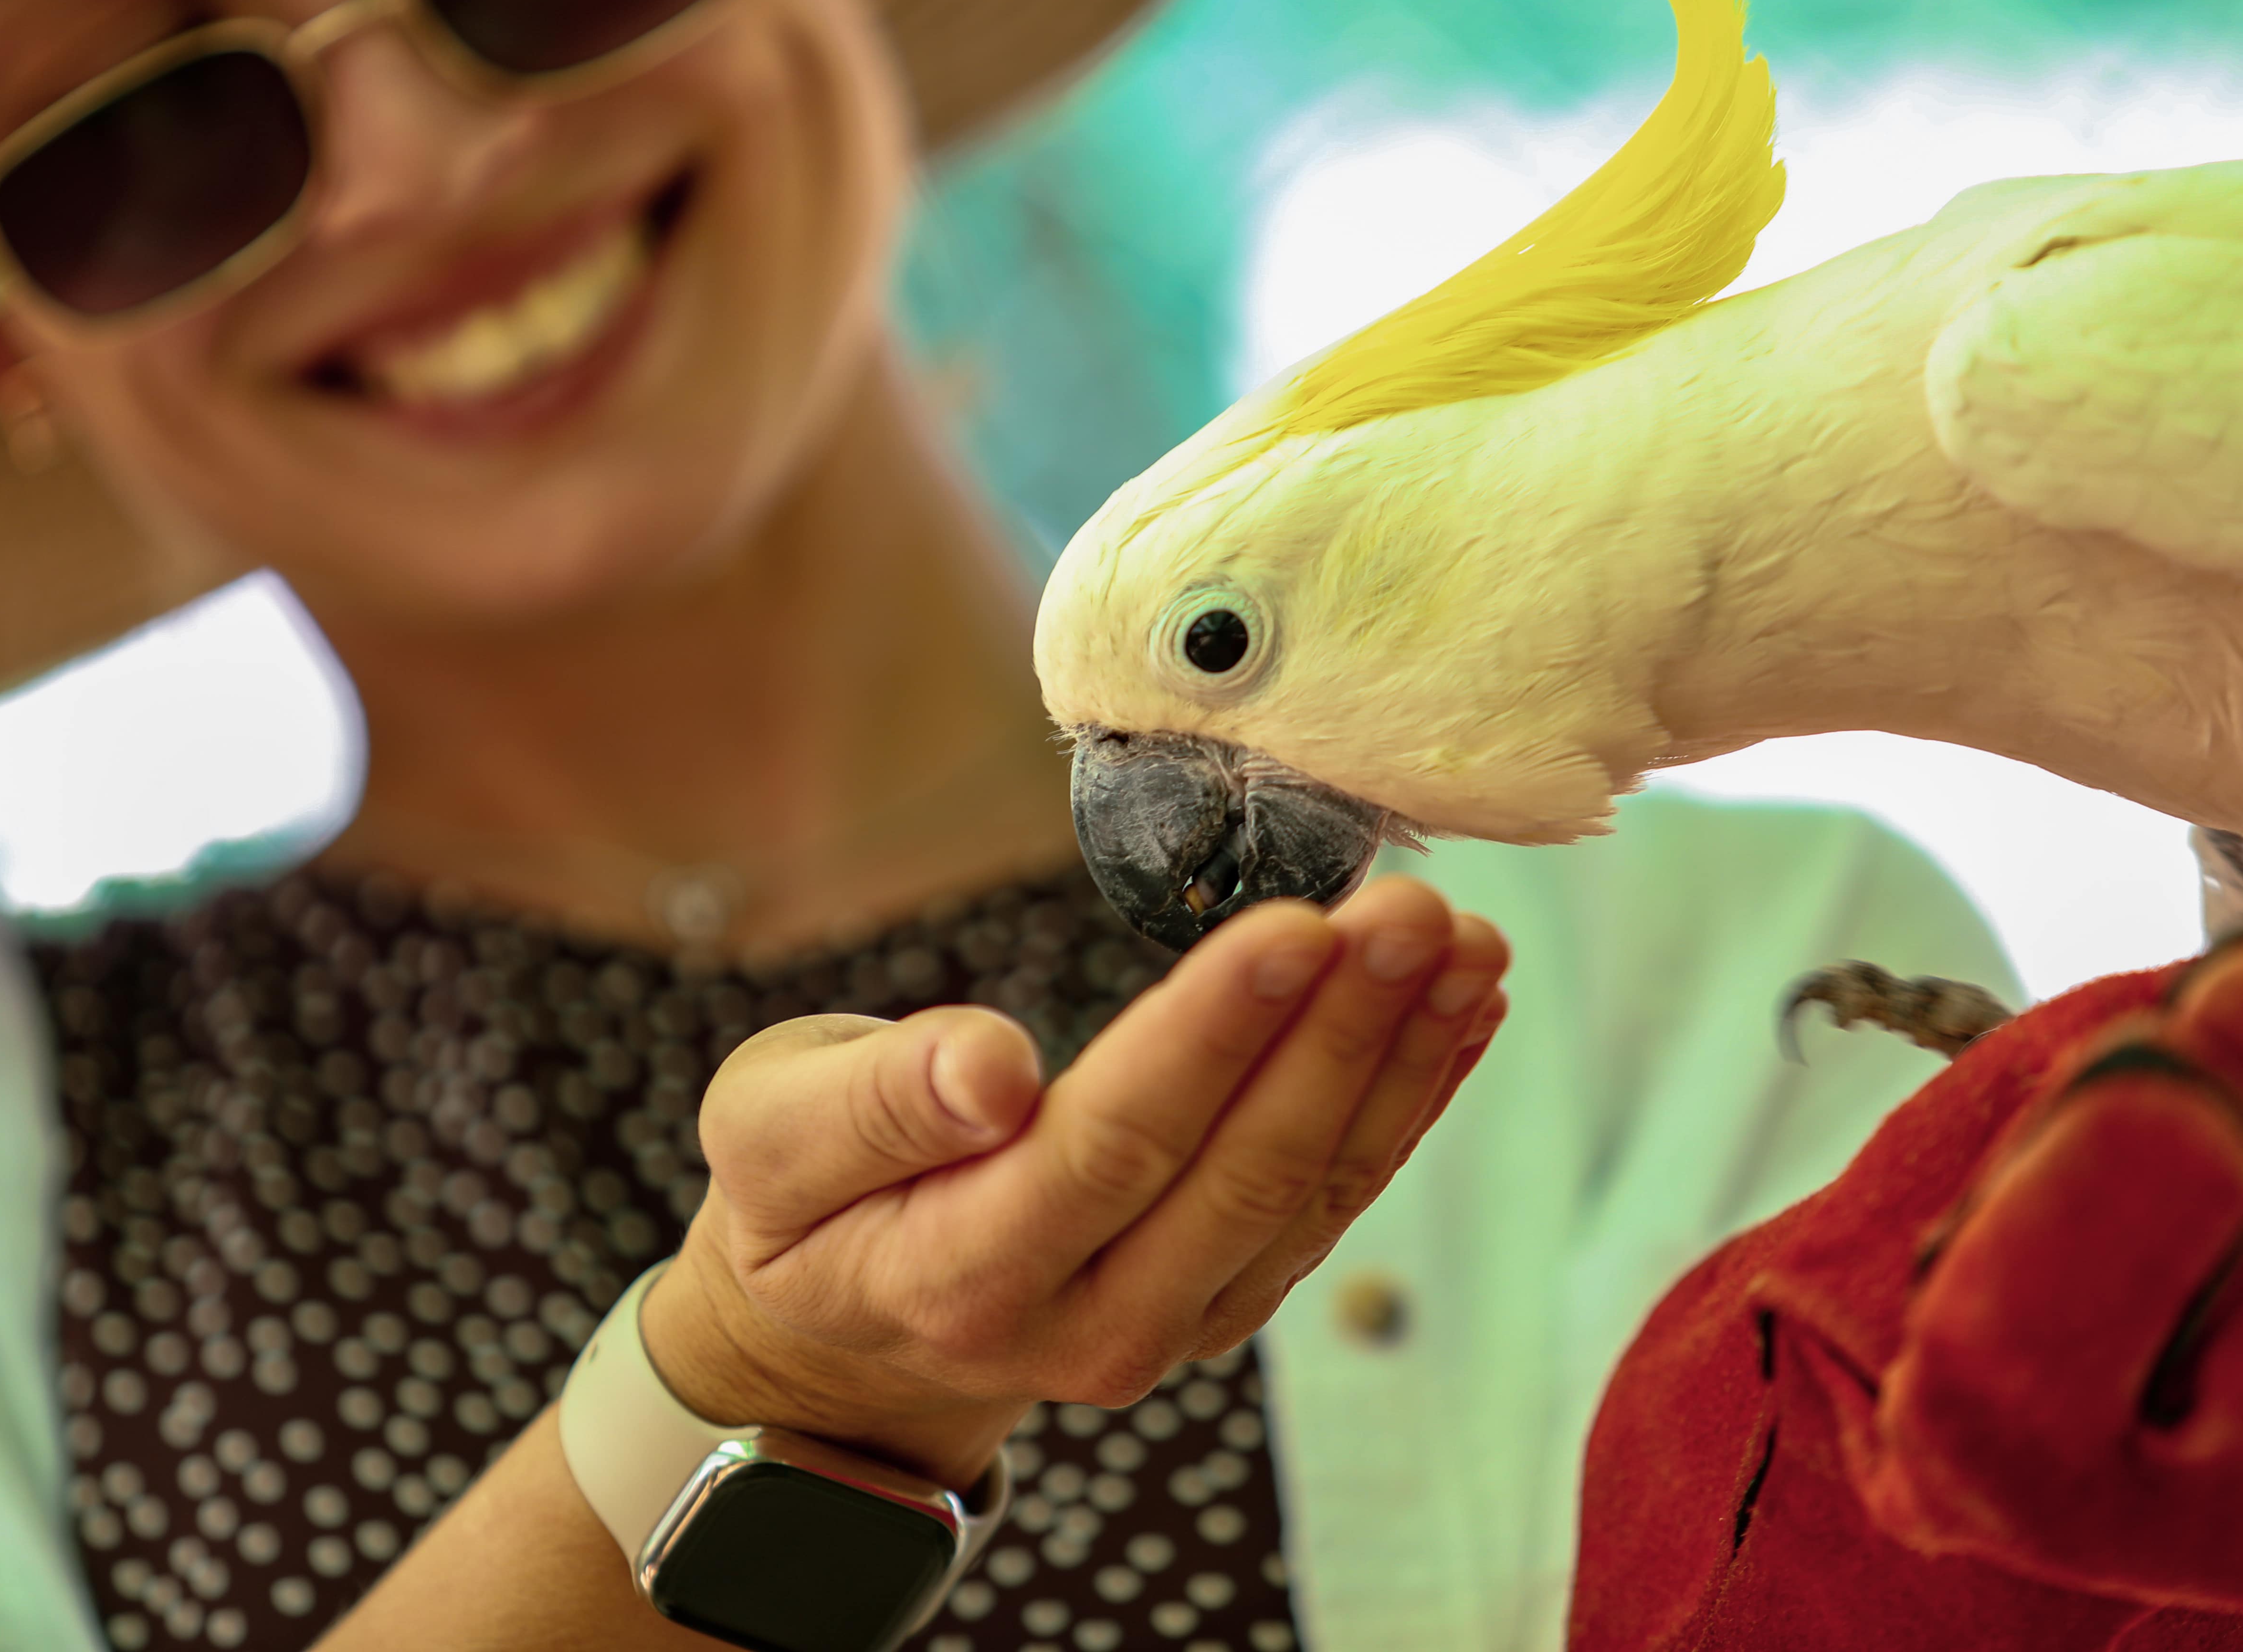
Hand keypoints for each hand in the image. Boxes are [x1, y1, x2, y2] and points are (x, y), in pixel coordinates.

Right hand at [641, 877, 1507, 1482]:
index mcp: (962, 1273)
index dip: (1215, 1037)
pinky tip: (1457, 1013)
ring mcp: (1169, 1327)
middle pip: (1242, 1172)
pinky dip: (1403, 1102)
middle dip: (1345, 1032)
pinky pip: (1331, 1201)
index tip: (1300, 925)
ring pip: (1310, 1190)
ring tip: (1470, 944)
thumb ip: (874, 1102)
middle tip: (1418, 909)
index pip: (1114, 1144)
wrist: (842, 1333)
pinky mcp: (1222, 1302)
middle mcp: (1086, 1322)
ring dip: (1401, 1062)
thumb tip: (991, 1066)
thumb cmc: (800, 1198)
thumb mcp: (772, 1134)